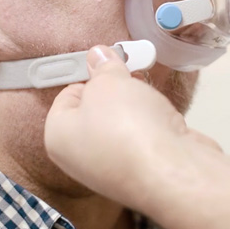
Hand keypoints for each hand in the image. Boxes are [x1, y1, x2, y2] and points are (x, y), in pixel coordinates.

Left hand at [44, 45, 219, 207]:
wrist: (172, 170)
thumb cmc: (128, 129)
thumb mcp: (108, 81)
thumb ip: (102, 67)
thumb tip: (98, 56)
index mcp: (58, 137)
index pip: (66, 95)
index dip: (89, 75)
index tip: (108, 61)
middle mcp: (79, 158)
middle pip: (95, 110)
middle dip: (115, 89)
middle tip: (131, 71)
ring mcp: (111, 168)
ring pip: (121, 124)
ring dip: (136, 105)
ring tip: (148, 92)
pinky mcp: (141, 172)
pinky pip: (142, 138)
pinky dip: (152, 124)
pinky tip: (162, 115)